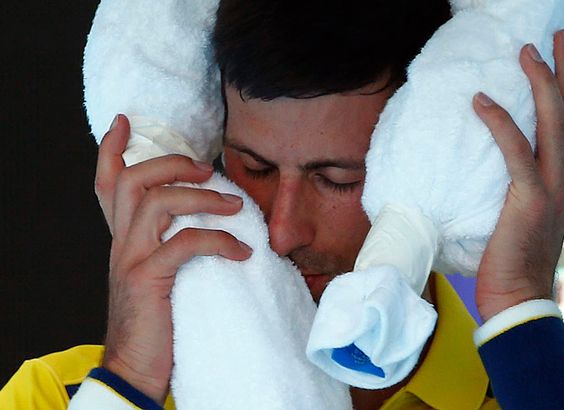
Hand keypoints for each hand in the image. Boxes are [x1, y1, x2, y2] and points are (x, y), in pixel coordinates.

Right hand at [95, 115, 251, 402]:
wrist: (135, 367)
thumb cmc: (154, 319)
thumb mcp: (155, 274)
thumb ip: (166, 245)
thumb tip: (205, 223)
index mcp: (123, 238)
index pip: (107, 183)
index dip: (112, 149)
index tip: (124, 121)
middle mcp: (121, 242)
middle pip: (133, 180)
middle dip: (171, 164)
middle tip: (206, 168)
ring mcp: (131, 259)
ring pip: (158, 203)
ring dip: (203, 199)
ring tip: (236, 207)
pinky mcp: (147, 279)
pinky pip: (184, 244)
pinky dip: (218, 242)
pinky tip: (242, 252)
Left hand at [473, 30, 563, 321]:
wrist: (516, 298)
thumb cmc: (509, 262)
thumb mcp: (516, 218)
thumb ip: (513, 192)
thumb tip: (486, 172)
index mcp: (561, 182)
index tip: (558, 59)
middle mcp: (563, 179)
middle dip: (563, 72)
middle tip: (552, 38)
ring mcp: (551, 189)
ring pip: (553, 124)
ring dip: (542, 83)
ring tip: (526, 52)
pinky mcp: (529, 201)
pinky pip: (516, 152)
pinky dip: (501, 123)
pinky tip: (482, 100)